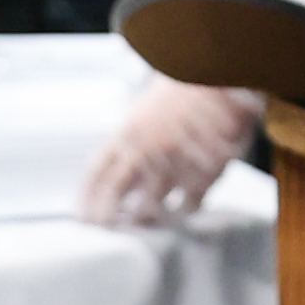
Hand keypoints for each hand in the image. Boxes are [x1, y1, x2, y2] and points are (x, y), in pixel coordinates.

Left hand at [79, 82, 256, 227]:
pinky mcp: (203, 175)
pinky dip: (184, 210)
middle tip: (107, 227)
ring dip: (146, 218)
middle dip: (107, 215)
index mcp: (127, 133)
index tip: (84, 212)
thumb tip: (117, 169)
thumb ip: (131, 140)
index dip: (88, 196)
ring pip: (151, 207)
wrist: (219, 77)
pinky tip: (183, 209)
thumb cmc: (183, 91)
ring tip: (146, 221)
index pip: (97, 171)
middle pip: (115, 193)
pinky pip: (188, 206)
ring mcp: (173, 165)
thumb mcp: (145, 109)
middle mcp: (146, 151)